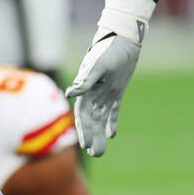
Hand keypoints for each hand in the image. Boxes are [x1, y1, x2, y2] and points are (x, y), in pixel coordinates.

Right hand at [66, 34, 140, 156]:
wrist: (123, 40)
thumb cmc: (109, 51)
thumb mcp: (98, 65)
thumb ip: (86, 80)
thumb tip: (70, 94)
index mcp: (87, 90)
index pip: (83, 115)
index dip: (84, 130)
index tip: (86, 146)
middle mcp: (93, 94)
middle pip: (91, 120)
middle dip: (92, 137)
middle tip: (96, 154)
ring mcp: (104, 93)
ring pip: (100, 119)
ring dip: (99, 133)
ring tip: (99, 151)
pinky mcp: (115, 91)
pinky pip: (112, 110)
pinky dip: (111, 122)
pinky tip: (112, 135)